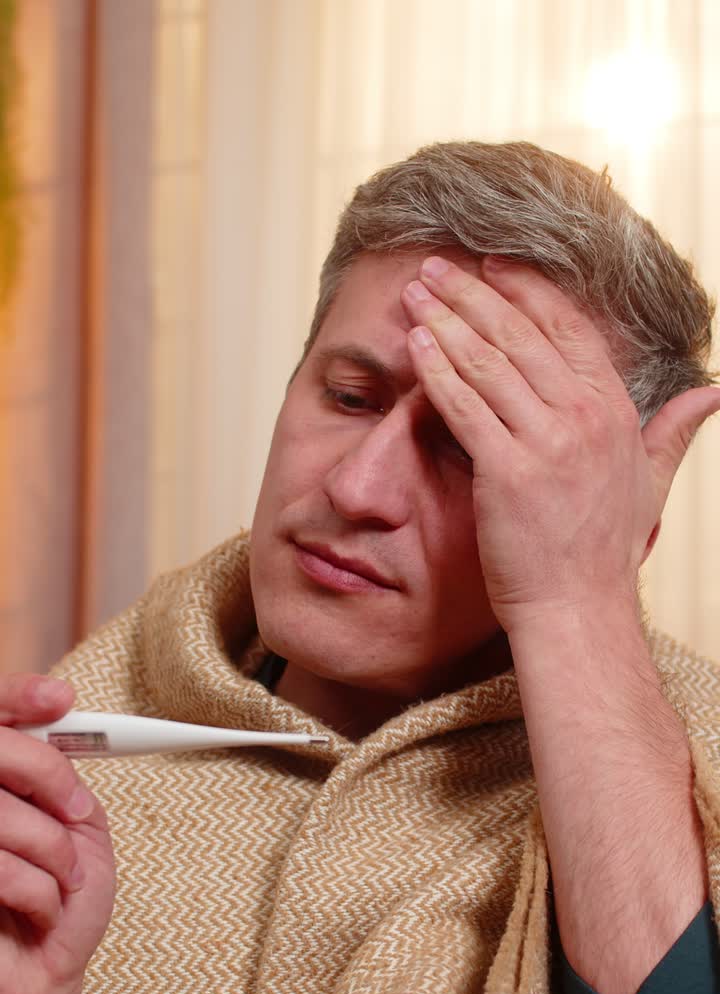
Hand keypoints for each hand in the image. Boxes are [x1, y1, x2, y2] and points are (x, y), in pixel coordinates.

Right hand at [0, 675, 114, 993]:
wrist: (41, 993)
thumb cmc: (56, 913)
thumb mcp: (76, 831)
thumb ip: (59, 776)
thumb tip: (57, 712)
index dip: (15, 697)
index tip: (58, 698)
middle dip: (48, 774)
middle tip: (74, 811)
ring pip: (4, 815)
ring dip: (54, 854)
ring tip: (59, 888)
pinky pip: (2, 870)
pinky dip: (40, 894)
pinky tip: (37, 917)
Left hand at [401, 255, 719, 634]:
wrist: (578, 609)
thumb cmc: (605, 552)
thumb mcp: (652, 482)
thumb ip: (676, 431)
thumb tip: (714, 394)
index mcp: (615, 409)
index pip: (568, 327)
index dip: (526, 290)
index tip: (492, 266)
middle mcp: (585, 416)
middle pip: (520, 333)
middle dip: (473, 292)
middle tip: (436, 265)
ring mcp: (547, 442)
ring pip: (488, 362)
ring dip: (445, 320)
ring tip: (415, 292)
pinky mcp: (507, 471)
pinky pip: (464, 406)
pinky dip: (436, 371)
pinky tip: (415, 344)